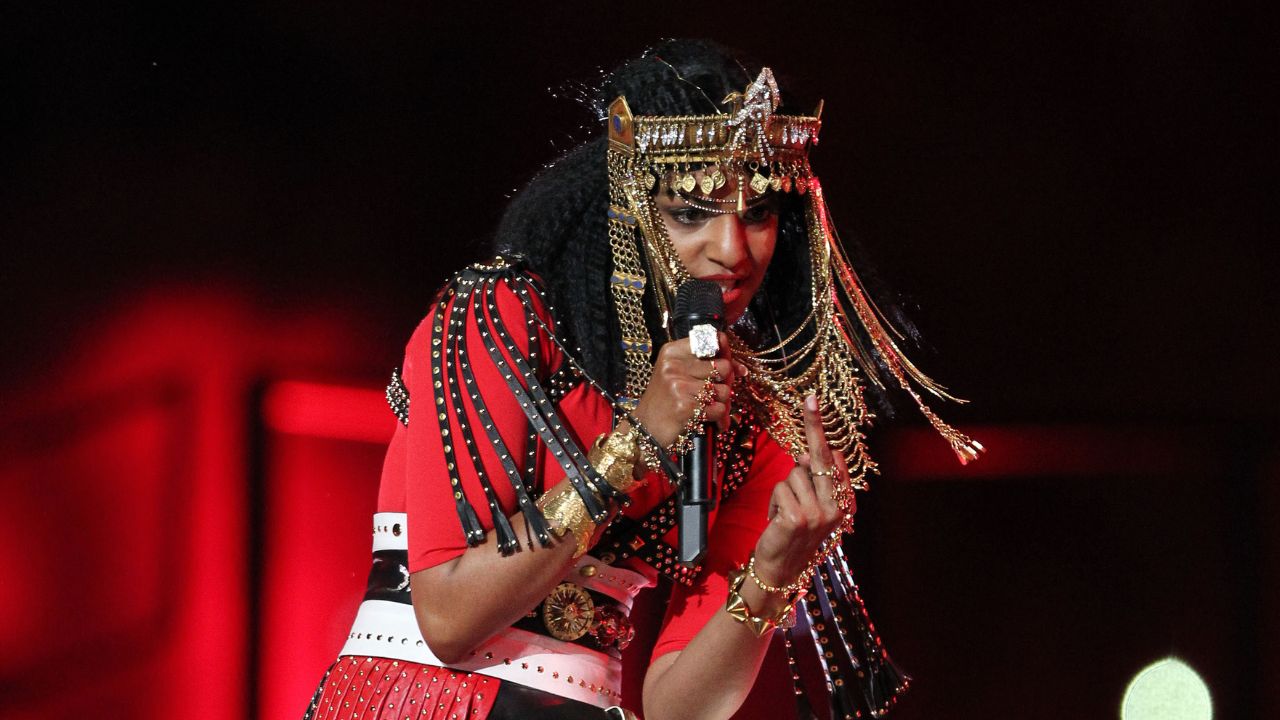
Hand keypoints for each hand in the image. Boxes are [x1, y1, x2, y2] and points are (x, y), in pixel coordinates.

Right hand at [632, 332, 745, 448]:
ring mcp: (679, 386)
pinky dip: (718, 418)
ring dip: (722, 403)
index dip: (726, 353)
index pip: (712, 340)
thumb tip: (741, 369)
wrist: (645, 429)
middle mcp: (674, 366)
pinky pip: (719, 409)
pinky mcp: (686, 407)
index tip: (728, 365)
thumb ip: (706, 366)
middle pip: (724, 367)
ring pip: (724, 391)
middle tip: (714, 393)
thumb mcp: (677, 374)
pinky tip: (707, 420)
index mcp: (672, 352)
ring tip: (707, 408)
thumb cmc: (664, 401)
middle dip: (726, 383)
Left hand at [751, 395, 853, 590]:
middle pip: (820, 457)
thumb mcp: (813, 509)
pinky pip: (780, 489)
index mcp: (843, 502)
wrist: (782, 571)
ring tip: (784, 513)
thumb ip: (816, 482)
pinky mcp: (798, 517)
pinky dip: (773, 502)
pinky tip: (777, 521)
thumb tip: (815, 453)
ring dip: (782, 491)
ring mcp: (818, 513)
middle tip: (810, 398)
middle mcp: (836, 507)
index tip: (813, 404)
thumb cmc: (795, 535)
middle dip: (814, 425)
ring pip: (792, 475)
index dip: (822, 433)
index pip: (835, 460)